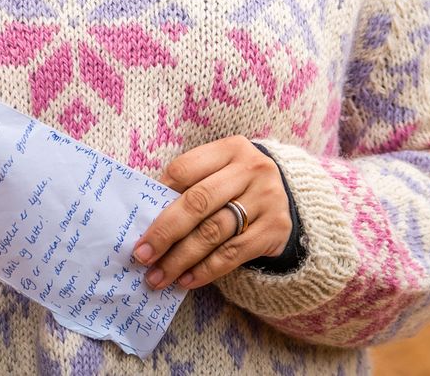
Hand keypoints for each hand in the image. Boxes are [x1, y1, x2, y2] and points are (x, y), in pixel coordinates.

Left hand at [132, 136, 293, 289]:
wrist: (290, 197)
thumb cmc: (239, 185)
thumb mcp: (220, 171)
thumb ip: (190, 186)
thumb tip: (146, 218)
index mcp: (230, 148)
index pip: (185, 169)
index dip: (159, 195)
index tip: (139, 221)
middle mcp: (251, 170)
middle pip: (198, 202)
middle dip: (165, 233)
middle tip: (142, 256)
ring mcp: (266, 199)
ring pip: (213, 232)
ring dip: (180, 258)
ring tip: (158, 276)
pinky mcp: (274, 229)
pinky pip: (233, 254)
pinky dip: (205, 270)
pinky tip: (185, 280)